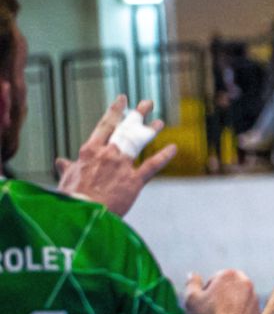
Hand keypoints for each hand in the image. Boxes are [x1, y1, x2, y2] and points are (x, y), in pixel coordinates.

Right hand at [56, 96, 177, 217]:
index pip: (105, 125)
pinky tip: (173, 148)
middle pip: (125, 129)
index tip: (123, 100)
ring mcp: (123, 166)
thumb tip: (61, 162)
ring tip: (159, 122)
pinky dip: (164, 156)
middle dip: (137, 114)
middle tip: (147, 103)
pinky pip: (152, 165)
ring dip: (151, 131)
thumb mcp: (67, 179)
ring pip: (140, 143)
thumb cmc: (72, 197)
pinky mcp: (134, 180)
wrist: (83, 213)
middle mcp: (108, 154)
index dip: (115, 111)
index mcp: (90, 151)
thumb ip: (68, 168)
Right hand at [183, 270, 259, 313]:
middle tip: (210, 310)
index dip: (205, 291)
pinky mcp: (258, 311)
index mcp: (229, 275)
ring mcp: (254, 297)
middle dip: (219, 296)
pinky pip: (244, 310)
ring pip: (237, 298)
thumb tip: (192, 275)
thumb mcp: (192, 299)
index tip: (203, 302)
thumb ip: (192, 283)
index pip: (214, 279)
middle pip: (227, 287)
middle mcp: (246, 282)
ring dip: (228, 305)